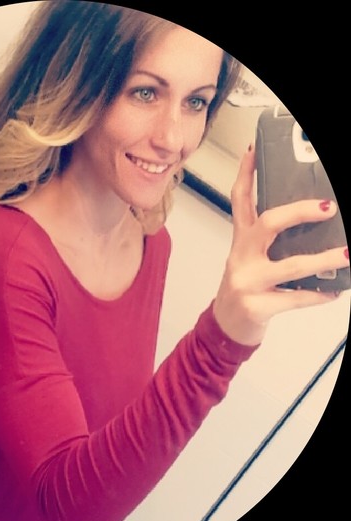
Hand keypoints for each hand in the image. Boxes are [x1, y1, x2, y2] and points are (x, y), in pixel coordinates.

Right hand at [213, 145, 348, 345]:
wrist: (225, 327)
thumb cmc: (245, 288)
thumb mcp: (250, 260)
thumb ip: (271, 242)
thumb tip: (315, 220)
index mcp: (240, 241)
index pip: (240, 201)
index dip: (246, 174)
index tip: (255, 149)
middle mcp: (240, 257)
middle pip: (267, 223)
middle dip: (299, 212)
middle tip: (329, 207)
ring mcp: (247, 282)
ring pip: (290, 266)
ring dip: (325, 259)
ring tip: (348, 254)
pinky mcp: (257, 306)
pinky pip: (295, 298)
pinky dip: (318, 295)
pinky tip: (333, 291)